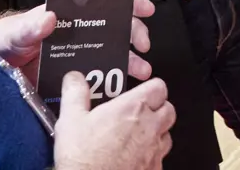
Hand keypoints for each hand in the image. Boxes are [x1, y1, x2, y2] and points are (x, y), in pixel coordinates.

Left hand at [0, 0, 154, 89]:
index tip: (145, 8)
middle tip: (143, 45)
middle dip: (135, 34)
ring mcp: (79, 56)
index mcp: (71, 17)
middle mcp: (80, 34)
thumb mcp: (16, 31)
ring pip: (112, 55)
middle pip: (116, 29)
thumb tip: (49, 17)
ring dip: (130, 61)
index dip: (129, 3)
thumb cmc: (7, 40)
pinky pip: (98, 80)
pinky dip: (112, 83)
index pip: (106, 4)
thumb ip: (30, 25)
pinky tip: (121, 89)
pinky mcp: (75, 79)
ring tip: (142, 71)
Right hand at [52, 74, 174, 169]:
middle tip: (140, 112)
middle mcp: (149, 127)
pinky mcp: (154, 169)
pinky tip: (135, 157)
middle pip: (168, 109)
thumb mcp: (70, 120)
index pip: (158, 87)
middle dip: (158, 108)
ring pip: (167, 134)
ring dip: (156, 132)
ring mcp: (154, 151)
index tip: (141, 91)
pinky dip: (152, 155)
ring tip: (137, 136)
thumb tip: (75, 79)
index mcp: (133, 108)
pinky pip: (160, 158)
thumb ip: (75, 93)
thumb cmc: (84, 159)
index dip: (151, 87)